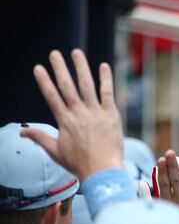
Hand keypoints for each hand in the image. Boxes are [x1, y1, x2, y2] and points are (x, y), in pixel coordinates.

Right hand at [20, 49, 123, 180]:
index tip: (38, 68)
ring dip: (81, 67)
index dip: (44, 81)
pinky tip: (104, 66)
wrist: (102, 171)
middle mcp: (79, 113)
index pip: (51, 96)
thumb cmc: (79, 163)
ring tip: (76, 52)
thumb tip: (21, 132)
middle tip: (54, 53)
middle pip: (67, 86)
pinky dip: (106, 79)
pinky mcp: (111, 115)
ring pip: (87, 85)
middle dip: (59, 68)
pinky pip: (108, 93)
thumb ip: (39, 137)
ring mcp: (96, 113)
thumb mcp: (55, 151)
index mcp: (64, 121)